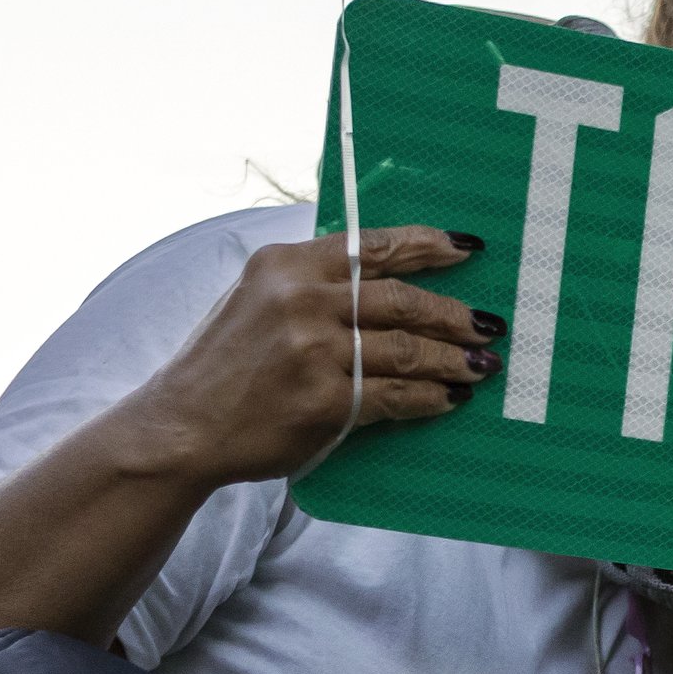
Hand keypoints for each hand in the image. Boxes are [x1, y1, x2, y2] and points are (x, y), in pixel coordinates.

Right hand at [126, 225, 503, 486]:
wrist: (183, 427)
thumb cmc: (225, 365)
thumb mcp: (256, 299)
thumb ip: (311, 284)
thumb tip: (383, 279)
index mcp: (286, 265)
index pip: (373, 246)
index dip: (428, 246)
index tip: (467, 249)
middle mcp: (301, 300)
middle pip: (401, 299)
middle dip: (454, 314)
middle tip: (489, 324)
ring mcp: (314, 352)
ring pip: (406, 349)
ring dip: (453, 359)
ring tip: (481, 366)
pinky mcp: (325, 402)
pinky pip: (395, 395)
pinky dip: (429, 397)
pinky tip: (449, 399)